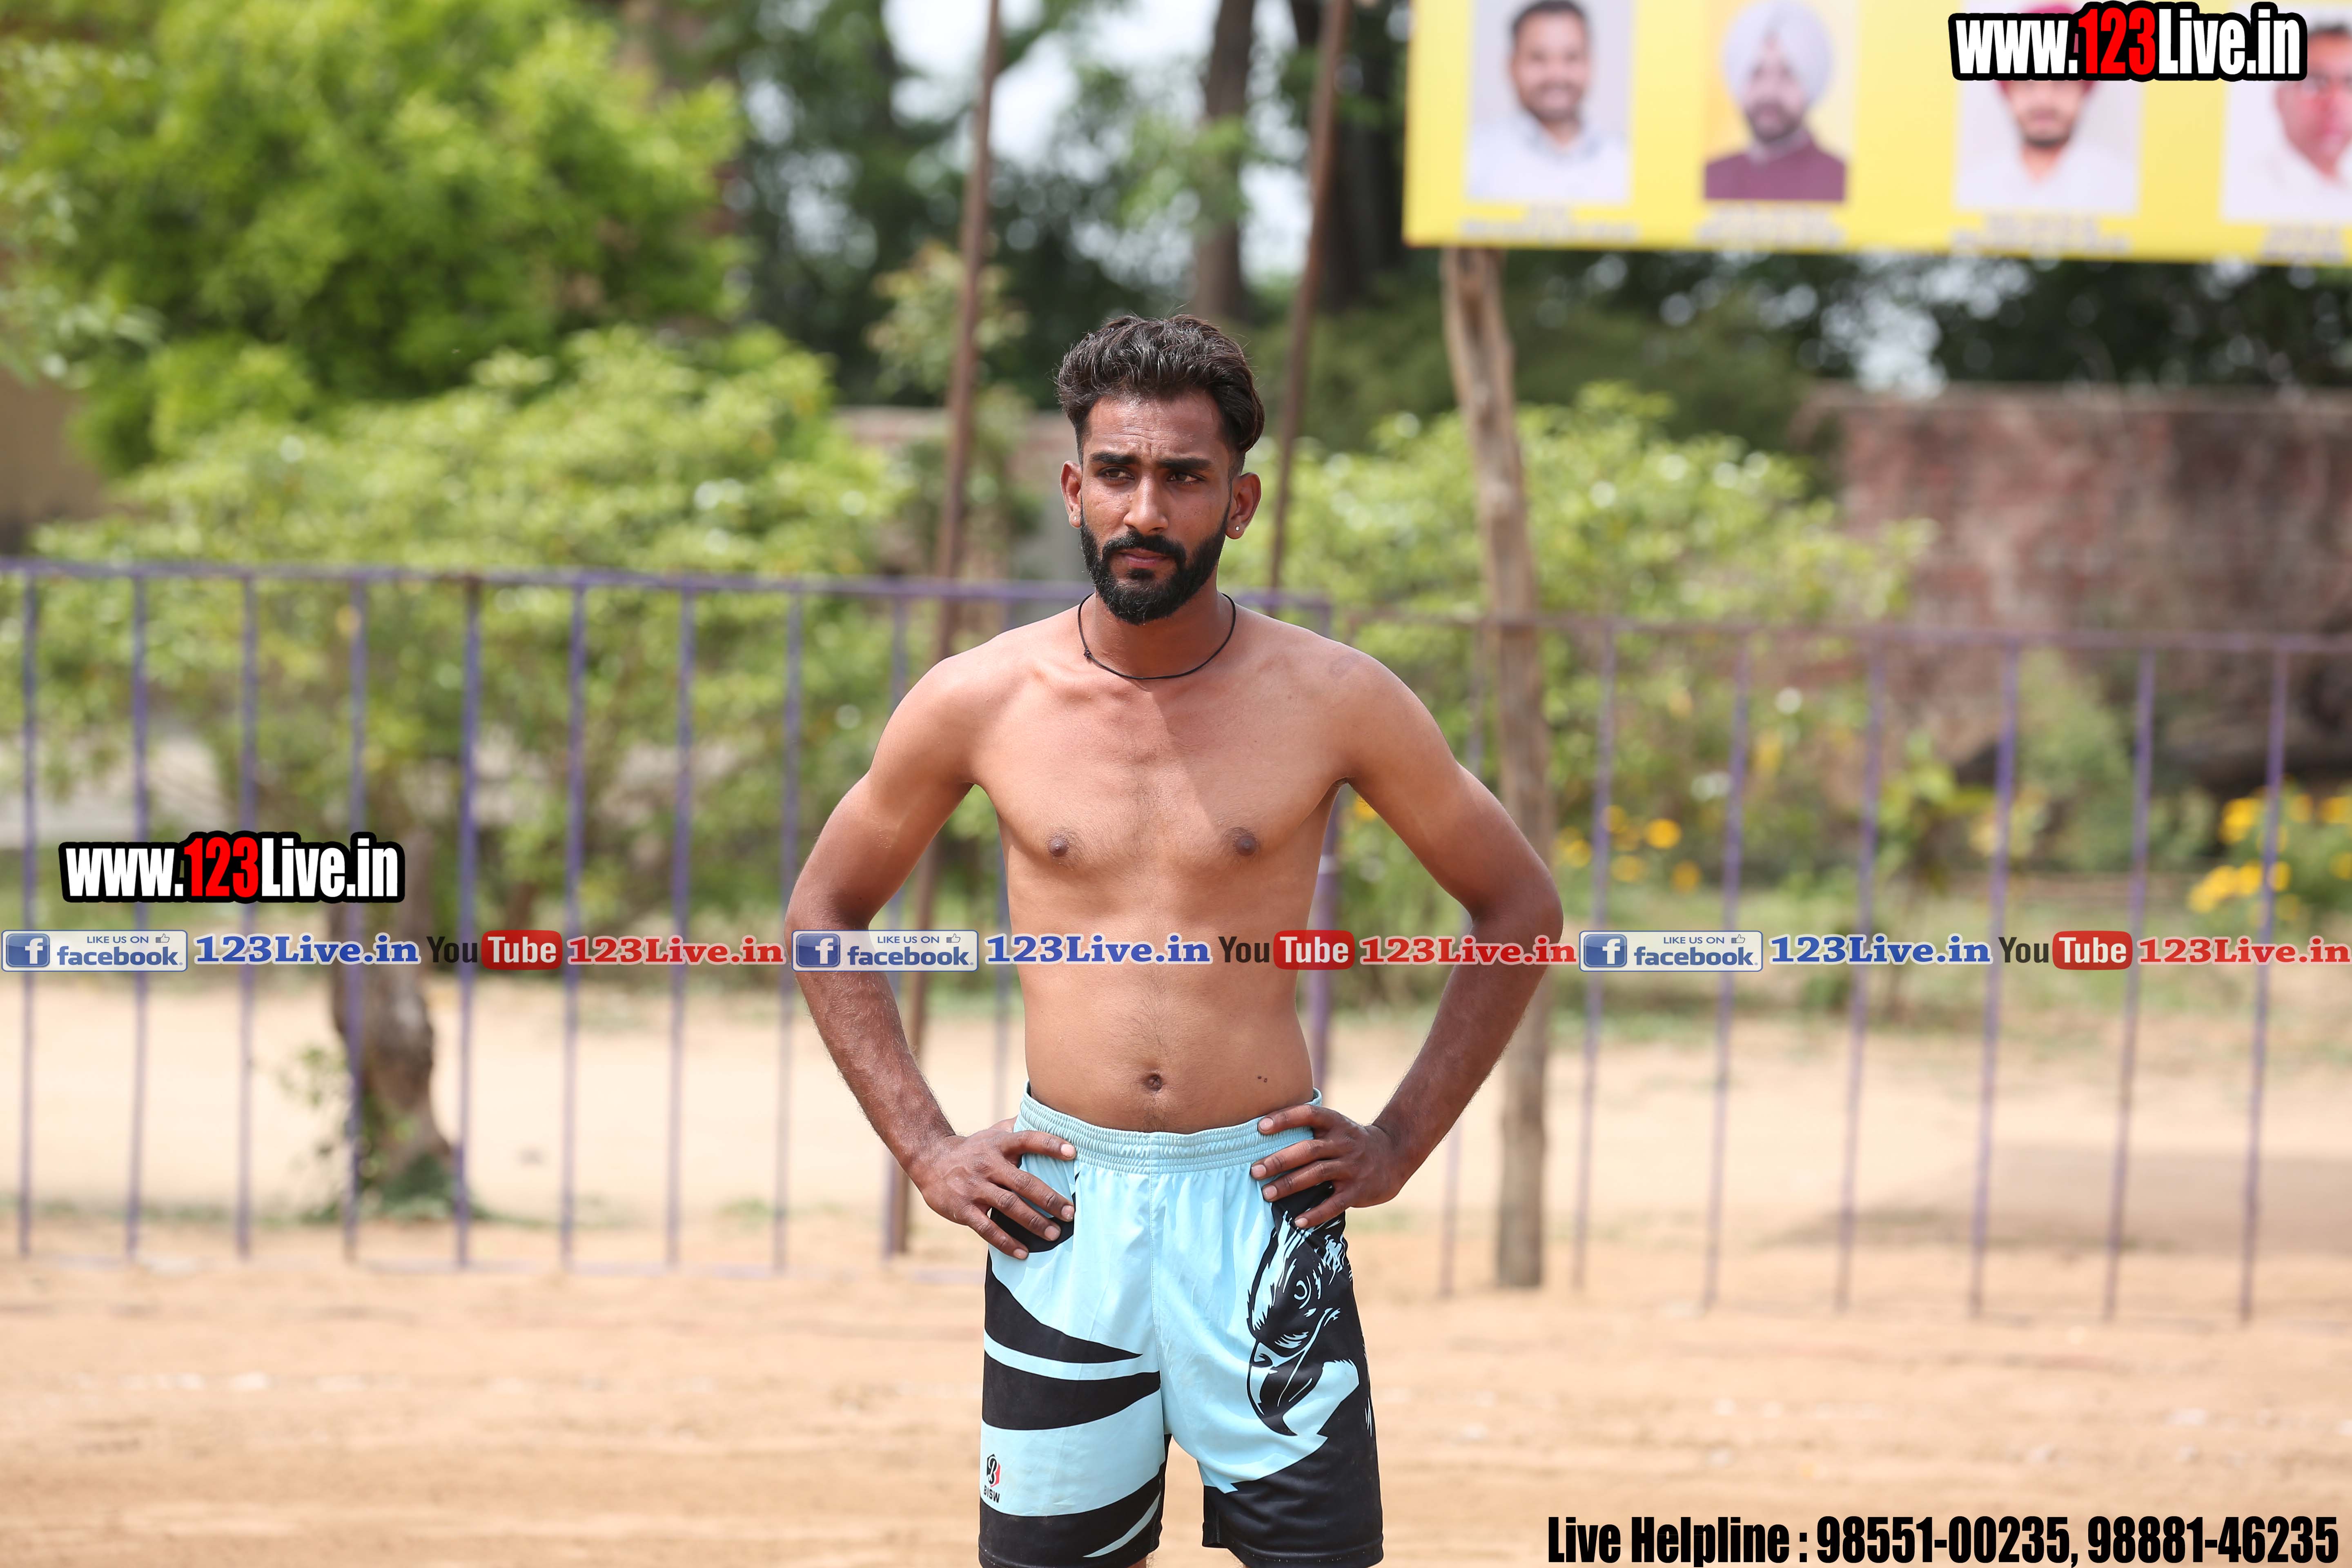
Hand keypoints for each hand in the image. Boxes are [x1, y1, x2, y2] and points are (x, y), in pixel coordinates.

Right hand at [909, 1119, 1077, 1259]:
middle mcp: (988, 1165)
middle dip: (1049, 1198)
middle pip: (1023, 1182)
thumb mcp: (992, 1133)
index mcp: (998, 1145)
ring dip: (1034, 1222)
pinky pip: (987, 1228)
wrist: (930, 1160)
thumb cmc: (972, 1149)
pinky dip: (1006, 1242)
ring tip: (1054, 1234)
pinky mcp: (963, 1209)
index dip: (1049, 1144)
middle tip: (1070, 1213)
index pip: (1027, 1139)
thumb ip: (1017, 1126)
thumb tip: (1044, 1113)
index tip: (1073, 1153)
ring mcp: (975, 1188)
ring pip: (1009, 1206)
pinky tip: (1023, 1252)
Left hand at [1248, 1104, 1407, 1228]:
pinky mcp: (1358, 1190)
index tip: (1260, 1126)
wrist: (1394, 1155)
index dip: (1285, 1118)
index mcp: (1336, 1123)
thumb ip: (1310, 1131)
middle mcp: (1344, 1143)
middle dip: (1279, 1160)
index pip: (1309, 1114)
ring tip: (1267, 1194)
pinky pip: (1335, 1203)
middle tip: (1255, 1170)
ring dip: (1290, 1184)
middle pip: (1308, 1150)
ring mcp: (1352, 1167)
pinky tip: (1297, 1221)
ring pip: (1318, 1174)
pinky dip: (1316, 1213)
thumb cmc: (1350, 1142)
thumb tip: (1263, 1138)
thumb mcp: (1336, 1127)